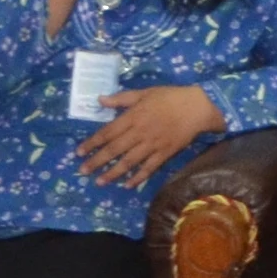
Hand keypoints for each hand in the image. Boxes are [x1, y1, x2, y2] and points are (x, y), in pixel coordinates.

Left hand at [77, 85, 226, 185]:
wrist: (197, 107)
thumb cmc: (170, 97)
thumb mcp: (145, 92)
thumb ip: (122, 98)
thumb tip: (100, 100)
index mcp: (133, 116)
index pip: (107, 132)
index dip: (92, 143)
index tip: (79, 152)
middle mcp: (140, 132)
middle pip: (114, 149)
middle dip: (96, 161)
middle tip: (82, 171)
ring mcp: (152, 144)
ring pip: (129, 161)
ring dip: (113, 172)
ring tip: (99, 181)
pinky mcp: (164, 153)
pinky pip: (148, 168)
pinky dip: (138, 177)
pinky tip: (127, 185)